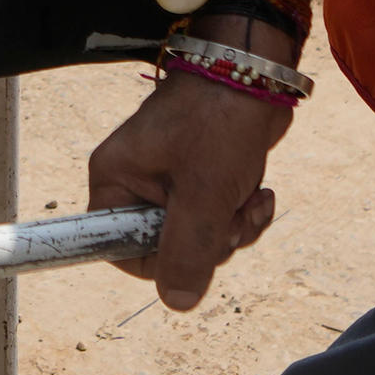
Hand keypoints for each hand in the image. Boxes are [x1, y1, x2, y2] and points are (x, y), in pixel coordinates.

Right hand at [84, 73, 291, 311]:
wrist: (255, 74)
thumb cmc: (218, 119)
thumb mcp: (203, 193)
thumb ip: (188, 250)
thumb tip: (178, 301)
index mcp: (115, 182)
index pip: (118, 249)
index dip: (158, 260)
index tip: (193, 246)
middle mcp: (135, 183)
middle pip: (164, 248)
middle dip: (209, 240)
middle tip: (230, 215)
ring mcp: (168, 182)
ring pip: (197, 237)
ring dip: (232, 228)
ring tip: (250, 199)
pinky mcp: (199, 179)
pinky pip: (215, 219)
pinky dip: (241, 214)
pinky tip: (259, 196)